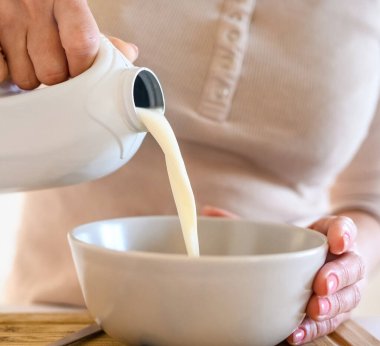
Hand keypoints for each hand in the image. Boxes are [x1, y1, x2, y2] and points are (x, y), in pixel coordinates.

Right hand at [0, 0, 137, 89]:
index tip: (82, 73)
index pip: (82, 45)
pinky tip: (13, 59)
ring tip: (33, 59)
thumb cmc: (48, 1)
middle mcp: (33, 7)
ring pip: (27, 79)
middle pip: (53, 73)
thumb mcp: (75, 8)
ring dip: (33, 77)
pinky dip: (7, 74)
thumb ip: (100, 35)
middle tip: (57, 67)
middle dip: (59, 79)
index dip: (84, 69)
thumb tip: (129, 53)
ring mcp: (6, 19)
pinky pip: (1, 74)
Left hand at [202, 207, 365, 343]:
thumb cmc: (293, 245)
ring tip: (312, 311)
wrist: (316, 264)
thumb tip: (208, 212)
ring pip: (348, 296)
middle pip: (351, 265)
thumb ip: (244, 223)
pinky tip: (297, 332)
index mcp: (327, 234)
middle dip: (338, 276)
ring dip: (332, 306)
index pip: (343, 228)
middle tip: (321, 284)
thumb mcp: (274, 231)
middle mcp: (340, 260)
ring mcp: (342, 287)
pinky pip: (332, 321)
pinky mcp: (335, 309)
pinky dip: (315, 328)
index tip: (335, 241)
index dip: (343, 234)